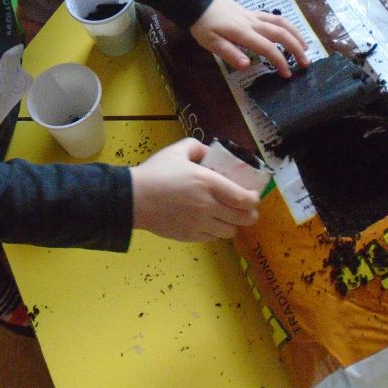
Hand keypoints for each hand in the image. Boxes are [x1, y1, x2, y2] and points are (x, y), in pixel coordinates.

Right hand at [130, 138, 259, 241]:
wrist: (133, 199)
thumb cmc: (156, 172)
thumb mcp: (177, 151)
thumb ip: (198, 148)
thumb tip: (210, 154)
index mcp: (208, 183)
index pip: (243, 198)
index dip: (254, 199)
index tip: (253, 196)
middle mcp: (209, 206)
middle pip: (242, 218)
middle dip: (250, 214)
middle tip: (248, 210)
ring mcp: (199, 224)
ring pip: (229, 232)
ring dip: (233, 224)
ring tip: (228, 217)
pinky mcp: (189, 236)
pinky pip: (213, 239)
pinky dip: (216, 232)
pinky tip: (210, 224)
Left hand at [189, 0, 308, 75]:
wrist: (198, 2)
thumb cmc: (203, 25)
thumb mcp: (211, 43)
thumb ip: (229, 53)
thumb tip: (248, 66)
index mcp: (243, 33)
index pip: (267, 48)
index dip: (280, 61)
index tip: (287, 74)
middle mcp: (253, 23)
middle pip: (281, 33)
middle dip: (296, 48)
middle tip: (306, 63)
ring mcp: (254, 16)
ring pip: (281, 22)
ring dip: (296, 34)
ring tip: (305, 47)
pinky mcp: (251, 12)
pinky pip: (274, 18)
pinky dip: (286, 25)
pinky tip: (289, 32)